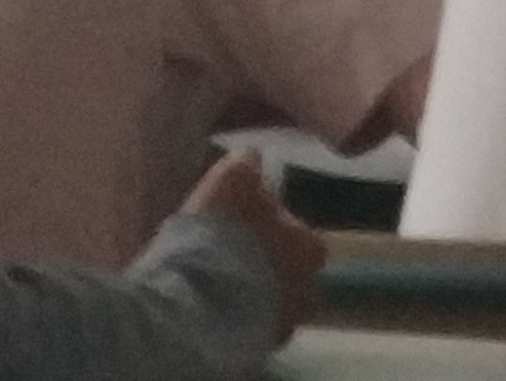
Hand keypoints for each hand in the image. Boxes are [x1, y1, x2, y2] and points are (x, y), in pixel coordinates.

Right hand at [182, 153, 325, 333]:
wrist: (194, 301)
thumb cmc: (221, 232)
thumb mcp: (233, 178)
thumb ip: (247, 164)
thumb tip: (252, 155)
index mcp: (311, 247)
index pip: (295, 232)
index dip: (265, 226)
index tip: (239, 225)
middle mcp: (308, 290)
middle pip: (285, 270)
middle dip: (261, 263)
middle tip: (226, 255)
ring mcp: (282, 324)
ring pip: (267, 301)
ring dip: (247, 291)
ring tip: (211, 283)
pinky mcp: (254, 350)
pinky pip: (244, 326)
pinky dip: (230, 317)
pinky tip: (206, 306)